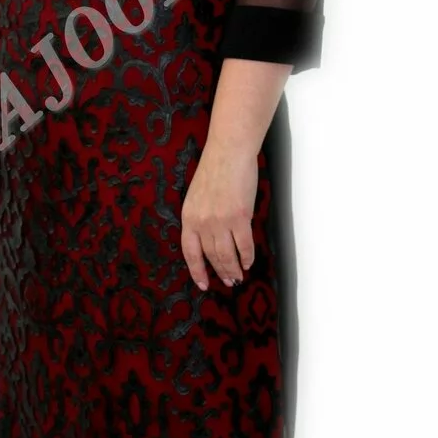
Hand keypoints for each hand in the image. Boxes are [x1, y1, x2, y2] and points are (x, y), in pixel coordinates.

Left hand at [180, 140, 257, 289]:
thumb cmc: (215, 169)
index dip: (197, 271)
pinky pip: (244, 245)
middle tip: (229, 281)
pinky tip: (249, 261)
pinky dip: (248, 256)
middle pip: (211, 256)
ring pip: (227, 255)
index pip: (190, 252)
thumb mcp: (197, 196)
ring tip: (239, 276)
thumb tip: (212, 238)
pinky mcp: (239, 217)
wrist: (229, 152)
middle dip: (221, 271)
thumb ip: (201, 217)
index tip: (203, 284)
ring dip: (234, 269)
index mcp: (189, 217)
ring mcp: (220, 221)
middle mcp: (202, 222)